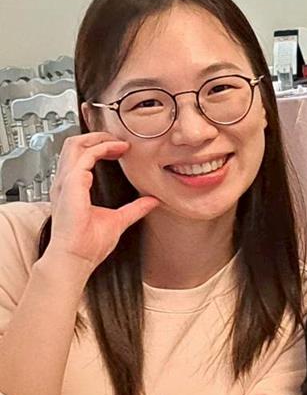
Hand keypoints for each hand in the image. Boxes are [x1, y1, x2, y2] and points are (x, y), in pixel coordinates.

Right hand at [45, 133, 159, 275]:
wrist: (76, 257)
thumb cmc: (88, 244)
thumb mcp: (119, 220)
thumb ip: (135, 208)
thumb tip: (152, 201)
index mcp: (73, 188)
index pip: (80, 156)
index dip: (99, 147)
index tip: (120, 149)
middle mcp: (66, 182)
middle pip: (75, 144)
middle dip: (97, 137)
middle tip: (120, 140)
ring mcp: (66, 182)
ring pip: (75, 145)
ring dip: (99, 139)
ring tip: (119, 142)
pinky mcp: (71, 185)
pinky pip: (84, 157)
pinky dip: (100, 149)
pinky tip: (116, 151)